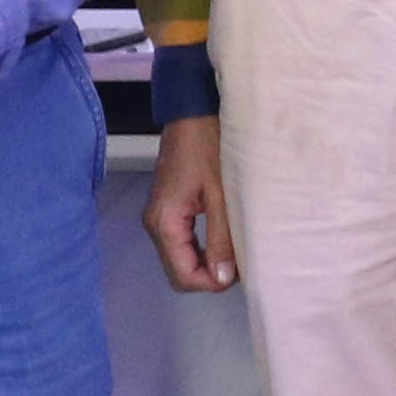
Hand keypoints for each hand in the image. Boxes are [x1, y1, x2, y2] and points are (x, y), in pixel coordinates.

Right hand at [146, 111, 239, 292]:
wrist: (194, 112)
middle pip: (178, 272)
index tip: (238, 273)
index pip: (183, 275)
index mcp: (164, 222)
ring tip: (235, 251)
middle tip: (239, 263)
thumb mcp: (221, 195)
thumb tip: (223, 278)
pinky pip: (181, 243)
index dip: (211, 283)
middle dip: (208, 276)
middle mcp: (156, 224)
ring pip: (180, 259)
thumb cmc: (208, 145)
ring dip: (206, 262)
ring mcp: (160, 217)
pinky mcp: (168, 209)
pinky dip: (201, 248)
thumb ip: (221, 238)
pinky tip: (223, 238)